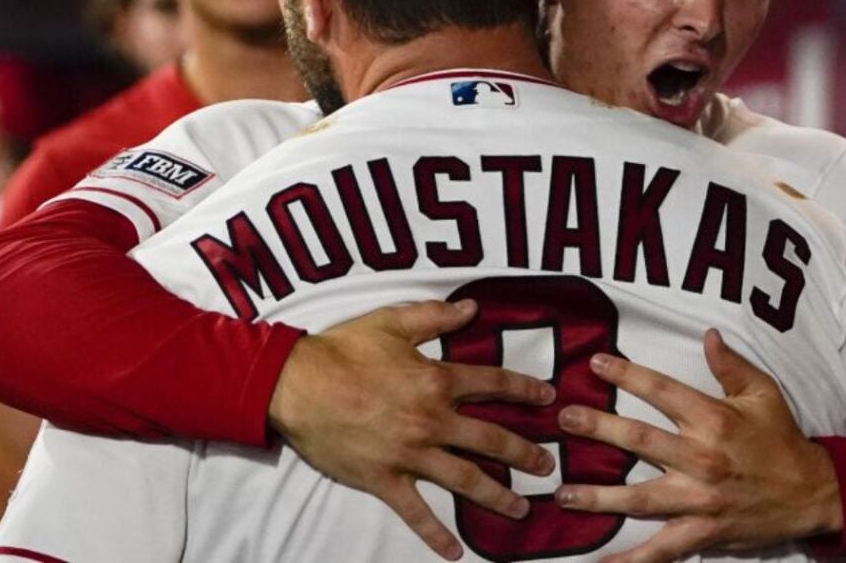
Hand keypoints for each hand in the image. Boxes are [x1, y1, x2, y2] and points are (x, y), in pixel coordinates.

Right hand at [268, 298, 556, 559]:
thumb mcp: (392, 322)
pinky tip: (456, 553)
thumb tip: (474, 308)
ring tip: (523, 508)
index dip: (525, 390)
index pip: (493, 384)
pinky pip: (416, 513)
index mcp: (437, 380)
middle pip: (491, 439)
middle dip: (524, 453)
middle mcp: (432, 420)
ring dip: (498, 497)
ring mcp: (410, 454)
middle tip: (547, 465)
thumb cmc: (344, 350)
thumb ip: (436, 317)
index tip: (548, 398)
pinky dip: (437, 536)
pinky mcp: (385, 480)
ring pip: (466, 480)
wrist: (297, 385)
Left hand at [554, 329, 841, 562]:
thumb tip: (707, 334)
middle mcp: (702, 459)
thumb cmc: (783, 440)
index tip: (596, 364)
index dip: (626, 375)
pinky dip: (631, 560)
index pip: (661, 391)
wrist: (814, 494)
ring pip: (640, 499)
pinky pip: (661, 550)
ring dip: (598, 496)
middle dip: (598, 429)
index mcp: (714, 420)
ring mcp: (700, 500)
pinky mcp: (703, 533)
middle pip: (640, 442)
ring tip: (563, 492)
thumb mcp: (763, 394)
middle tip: (564, 419)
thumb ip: (730, 365)